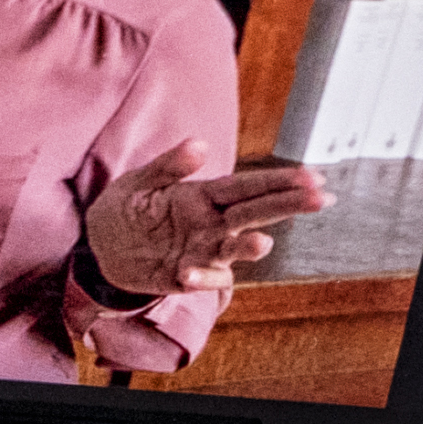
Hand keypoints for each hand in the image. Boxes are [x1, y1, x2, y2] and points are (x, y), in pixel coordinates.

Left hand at [82, 138, 326, 299]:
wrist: (100, 244)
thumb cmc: (127, 206)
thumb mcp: (141, 180)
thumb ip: (169, 166)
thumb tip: (200, 145)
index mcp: (205, 195)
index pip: (248, 186)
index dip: (280, 181)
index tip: (314, 176)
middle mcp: (211, 224)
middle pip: (255, 213)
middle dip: (288, 205)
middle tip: (322, 199)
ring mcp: (201, 252)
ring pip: (234, 249)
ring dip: (249, 248)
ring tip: (262, 243)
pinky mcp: (184, 277)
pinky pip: (200, 279)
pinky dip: (200, 278)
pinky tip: (188, 272)